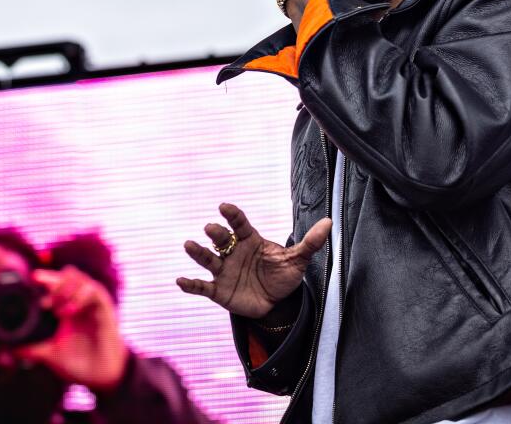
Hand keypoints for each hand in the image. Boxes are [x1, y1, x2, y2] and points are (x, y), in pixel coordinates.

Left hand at [14, 266, 128, 391]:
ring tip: (57, 310)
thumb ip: (31, 349)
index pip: (57, 283)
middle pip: (69, 275)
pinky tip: (69, 312)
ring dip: (66, 290)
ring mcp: (93, 304)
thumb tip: (7, 348)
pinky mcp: (105, 309)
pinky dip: (79, 297)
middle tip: (45, 303)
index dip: (46, 279)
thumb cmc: (78, 362)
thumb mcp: (49, 354)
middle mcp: (81, 302)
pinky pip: (93, 291)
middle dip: (54, 282)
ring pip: (81, 279)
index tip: (32, 280)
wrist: (99, 375)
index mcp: (68, 308)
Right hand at [177, 202, 330, 319]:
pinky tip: (180, 280)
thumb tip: (329, 222)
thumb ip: (311, 242)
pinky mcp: (218, 291)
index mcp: (250, 240)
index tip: (224, 206)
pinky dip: (190, 284)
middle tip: (211, 229)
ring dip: (198, 252)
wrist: (277, 304)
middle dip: (216, 233)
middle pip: (221, 239)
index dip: (232, 214)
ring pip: (208, 259)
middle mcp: (233, 252)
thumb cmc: (283, 276)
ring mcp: (224, 271)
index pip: (239, 224)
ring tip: (189, 244)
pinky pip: (202, 287)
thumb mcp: (298, 260)